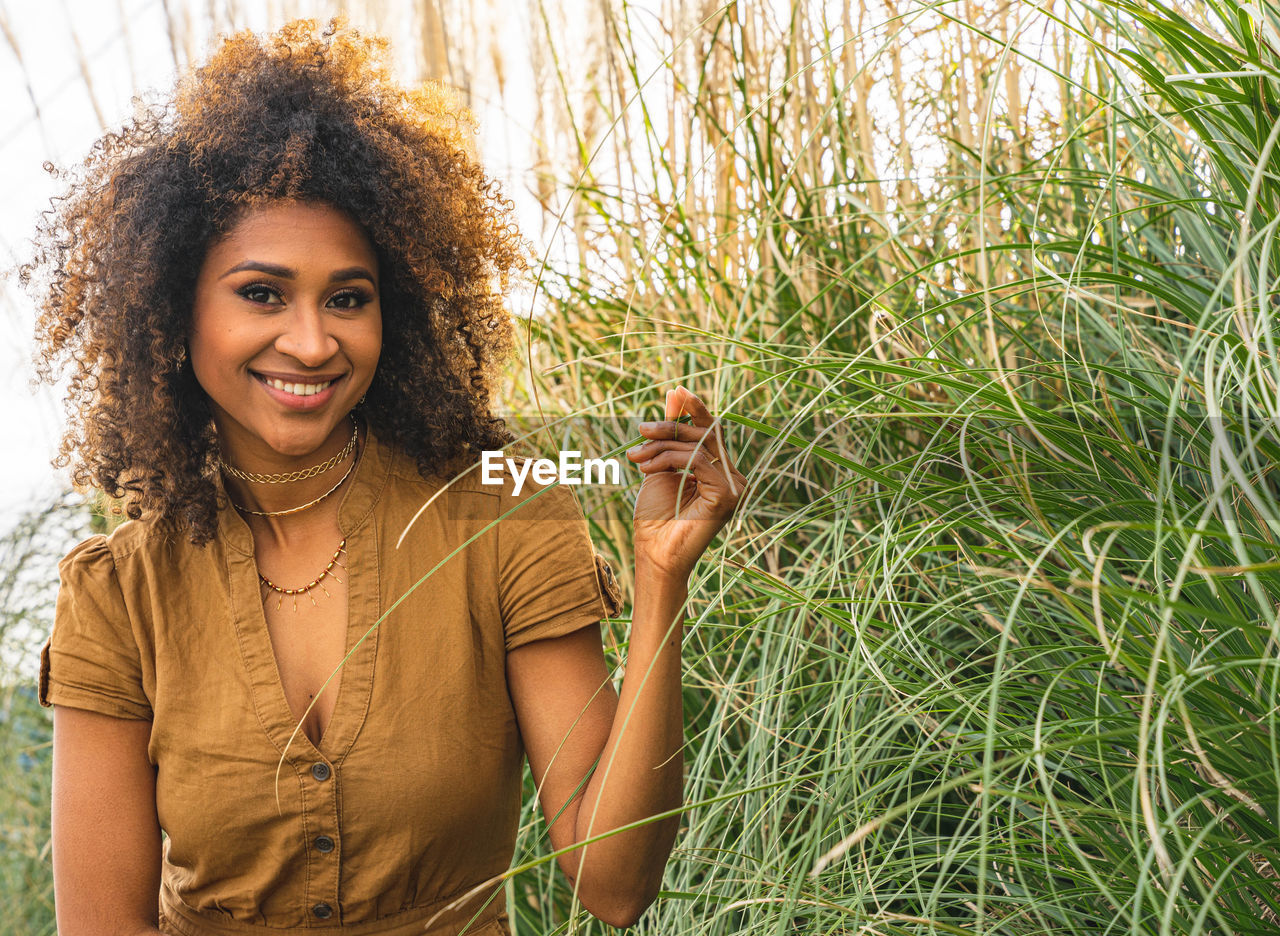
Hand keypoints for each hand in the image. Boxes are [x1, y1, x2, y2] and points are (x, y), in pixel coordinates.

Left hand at [627, 387, 745, 581]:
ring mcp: (734, 487)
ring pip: (700, 444)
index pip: (710, 431)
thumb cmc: (655, 517)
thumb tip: (676, 393)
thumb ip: (671, 433)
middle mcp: (733, 478)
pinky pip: (698, 461)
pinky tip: (648, 470)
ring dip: (662, 445)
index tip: (676, 390)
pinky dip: (670, 460)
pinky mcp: (728, 495)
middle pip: (705, 433)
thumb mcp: (660, 465)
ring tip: (636, 456)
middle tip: (640, 430)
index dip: (695, 409)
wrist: (653, 553)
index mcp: (720, 471)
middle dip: (669, 428)